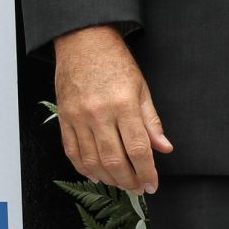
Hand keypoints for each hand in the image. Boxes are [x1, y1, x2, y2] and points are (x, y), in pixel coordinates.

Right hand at [53, 25, 171, 193]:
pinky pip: (71, 150)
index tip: (152, 184)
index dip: (147, 172)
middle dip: (129, 181)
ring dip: (107, 179)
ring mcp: (78, 116)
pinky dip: (83, 167)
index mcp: (124, 105)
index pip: (138, 149)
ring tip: (120, 184)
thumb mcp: (141, 87)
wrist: (82, 40)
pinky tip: (94, 174)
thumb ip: (151, 121)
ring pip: (92, 160)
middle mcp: (99, 114)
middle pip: (114, 160)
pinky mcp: (64, 116)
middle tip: (137, 189)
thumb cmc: (114, 60)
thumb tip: (164, 147)